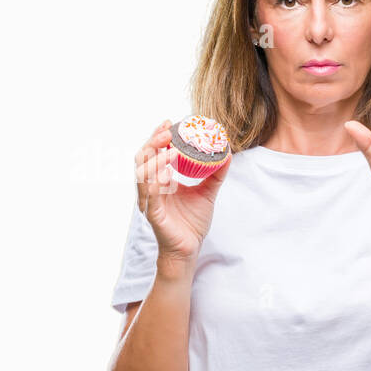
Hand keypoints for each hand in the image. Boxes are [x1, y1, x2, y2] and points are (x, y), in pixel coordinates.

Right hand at [133, 118, 231, 264]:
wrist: (189, 249)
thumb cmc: (192, 222)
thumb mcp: (207, 193)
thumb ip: (215, 174)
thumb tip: (227, 154)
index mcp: (160, 180)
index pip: (153, 153)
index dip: (158, 136)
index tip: (169, 122)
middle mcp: (150, 188)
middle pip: (143, 159)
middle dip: (153, 142)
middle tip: (166, 131)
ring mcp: (149, 201)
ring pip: (143, 175)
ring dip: (154, 160)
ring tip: (167, 149)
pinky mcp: (153, 215)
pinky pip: (151, 197)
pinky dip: (156, 184)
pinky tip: (165, 174)